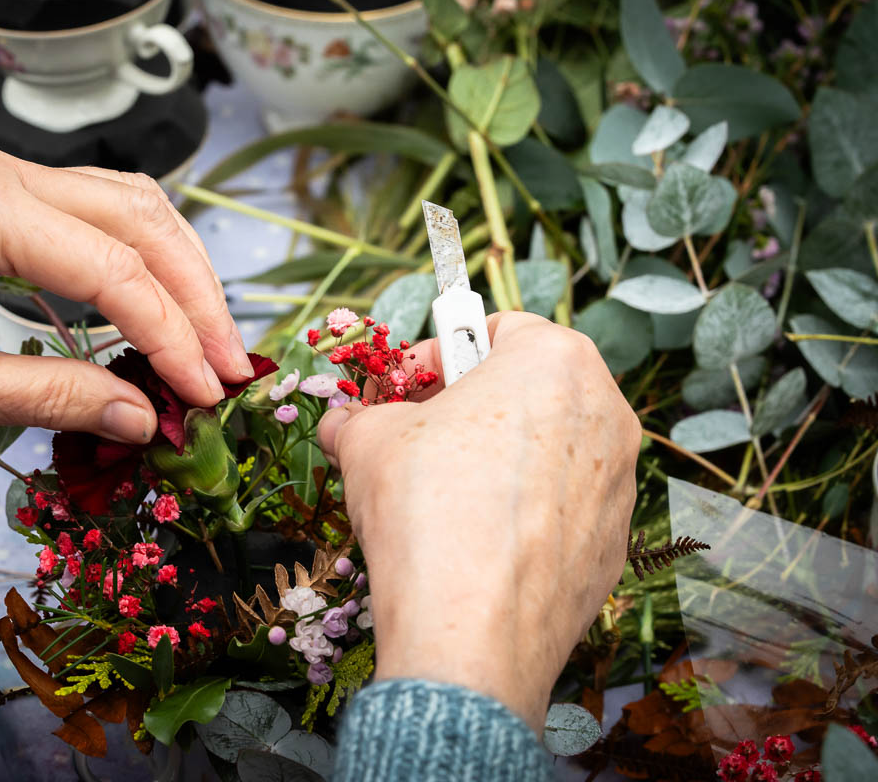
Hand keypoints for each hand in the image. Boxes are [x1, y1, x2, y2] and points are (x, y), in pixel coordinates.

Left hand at [0, 143, 255, 439]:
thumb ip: (48, 400)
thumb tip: (144, 419)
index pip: (114, 269)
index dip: (172, 337)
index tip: (205, 396)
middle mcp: (4, 171)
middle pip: (142, 221)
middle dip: (197, 298)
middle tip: (229, 369)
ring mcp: (7, 171)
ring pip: (134, 204)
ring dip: (182, 269)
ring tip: (211, 340)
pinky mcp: (6, 189)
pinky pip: (103, 208)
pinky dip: (147, 255)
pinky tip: (164, 301)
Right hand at [317, 312, 639, 731]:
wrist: (468, 634)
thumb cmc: (425, 511)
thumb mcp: (368, 441)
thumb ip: (360, 417)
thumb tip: (344, 423)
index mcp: (555, 361)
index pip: (494, 329)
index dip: (439, 355)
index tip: (406, 385)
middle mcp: (606, 412)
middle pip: (529, 388)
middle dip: (472, 405)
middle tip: (420, 434)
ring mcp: (619, 483)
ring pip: (550, 449)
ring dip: (499, 458)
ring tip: (444, 495)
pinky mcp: (615, 544)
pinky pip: (563, 508)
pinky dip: (525, 513)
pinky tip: (477, 543)